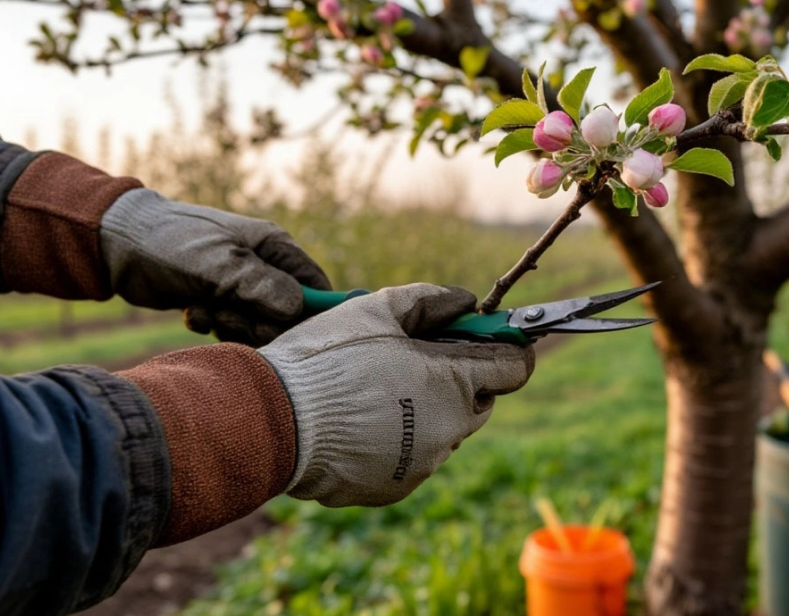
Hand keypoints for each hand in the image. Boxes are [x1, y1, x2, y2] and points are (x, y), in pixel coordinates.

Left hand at [99, 189, 330, 345]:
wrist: (119, 243)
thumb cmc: (173, 242)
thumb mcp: (218, 263)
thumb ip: (260, 286)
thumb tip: (297, 309)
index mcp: (276, 248)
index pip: (316, 287)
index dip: (310, 313)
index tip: (285, 328)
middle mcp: (265, 267)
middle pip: (287, 315)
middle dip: (258, 323)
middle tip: (227, 315)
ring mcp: (241, 286)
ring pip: (257, 325)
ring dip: (231, 326)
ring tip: (204, 309)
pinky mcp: (219, 302)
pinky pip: (230, 329)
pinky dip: (211, 325)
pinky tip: (191, 311)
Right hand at [258, 283, 534, 507]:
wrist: (274, 422)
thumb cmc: (327, 359)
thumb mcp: (377, 309)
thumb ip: (430, 301)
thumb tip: (466, 301)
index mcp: (453, 381)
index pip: (514, 367)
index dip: (505, 349)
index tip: (490, 340)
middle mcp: (449, 428)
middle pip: (481, 401)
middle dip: (462, 380)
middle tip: (420, 361)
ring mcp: (425, 463)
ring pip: (446, 431)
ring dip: (429, 412)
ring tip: (380, 393)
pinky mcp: (399, 487)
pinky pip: (415, 459)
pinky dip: (402, 442)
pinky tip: (364, 425)